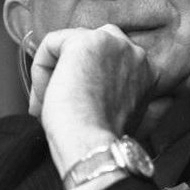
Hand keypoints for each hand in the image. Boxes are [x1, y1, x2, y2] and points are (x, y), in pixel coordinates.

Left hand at [29, 24, 157, 174]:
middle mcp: (135, 52)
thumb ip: (139, 101)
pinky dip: (40, 69)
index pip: (112, 62)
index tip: (83, 109)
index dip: (92, 84)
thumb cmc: (106, 142)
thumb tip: (143, 99)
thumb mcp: (136, 120)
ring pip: (69, 45)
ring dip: (56, 74)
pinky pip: (52, 44)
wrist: (93, 148)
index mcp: (149, 72)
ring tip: (54, 104)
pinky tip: (46, 96)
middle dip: (73, 73)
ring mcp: (112, 43)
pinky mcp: (85, 41)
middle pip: (90, 49)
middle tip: (64, 105)